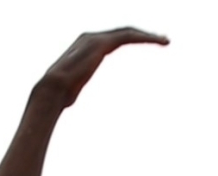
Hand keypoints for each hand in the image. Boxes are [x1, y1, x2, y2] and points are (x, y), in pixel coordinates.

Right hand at [35, 28, 168, 108]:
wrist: (52, 92)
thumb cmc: (60, 96)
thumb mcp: (71, 90)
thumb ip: (74, 87)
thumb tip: (68, 100)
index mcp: (86, 45)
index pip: (115, 38)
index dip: (132, 38)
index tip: (149, 43)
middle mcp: (91, 37)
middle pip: (124, 32)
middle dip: (144, 35)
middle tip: (163, 40)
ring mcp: (96, 39)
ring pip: (129, 32)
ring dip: (149, 36)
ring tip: (165, 40)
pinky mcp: (101, 44)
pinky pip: (128, 37)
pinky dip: (144, 37)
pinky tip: (157, 41)